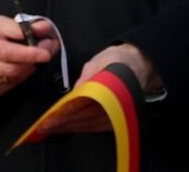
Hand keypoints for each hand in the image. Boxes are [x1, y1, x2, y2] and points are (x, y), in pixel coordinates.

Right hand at [0, 15, 57, 98]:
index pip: (6, 53)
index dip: (28, 54)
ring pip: (11, 80)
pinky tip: (19, 67)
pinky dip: (18, 78)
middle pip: (11, 69)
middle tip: (46, 51)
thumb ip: (20, 26)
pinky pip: (7, 87)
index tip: (46, 53)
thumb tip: (44, 28)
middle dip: (33, 61)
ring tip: (33, 57)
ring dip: (28, 69)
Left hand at [41, 43, 160, 133]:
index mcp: (111, 86)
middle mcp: (116, 102)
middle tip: (45, 127)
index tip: (51, 117)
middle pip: (87, 116)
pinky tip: (72, 128)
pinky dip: (84, 128)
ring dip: (72, 127)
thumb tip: (77, 89)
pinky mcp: (120, 117)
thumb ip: (90, 72)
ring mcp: (119, 112)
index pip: (85, 102)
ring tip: (54, 129)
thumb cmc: (120, 60)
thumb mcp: (104, 58)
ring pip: (92, 124)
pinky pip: (100, 126)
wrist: (143, 65)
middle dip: (64, 122)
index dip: (67, 111)